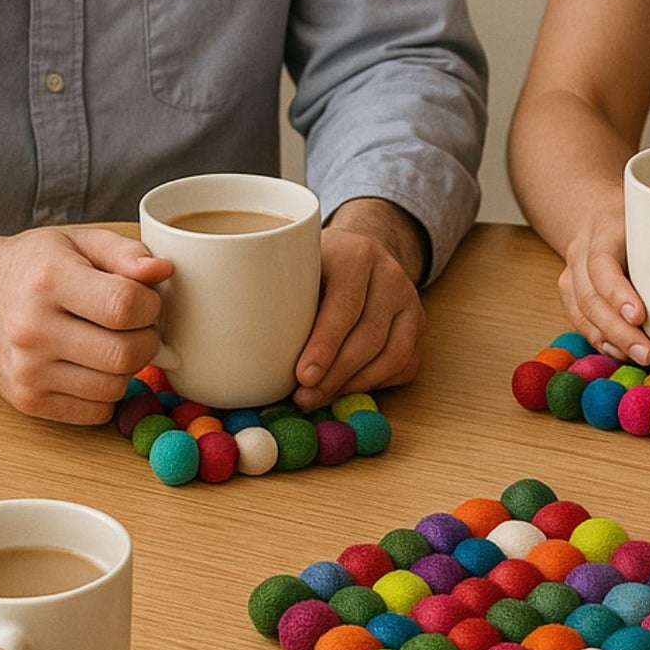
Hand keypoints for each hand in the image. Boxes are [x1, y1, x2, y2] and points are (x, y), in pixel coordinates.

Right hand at [0, 227, 171, 424]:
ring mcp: (27, 370)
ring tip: (110, 343)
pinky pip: (97, 412)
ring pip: (116, 387)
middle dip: (147, 339)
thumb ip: (125, 252)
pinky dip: (106, 393)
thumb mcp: (78, 242)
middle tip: (134, 326)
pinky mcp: (28, 400)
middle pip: (126, 353)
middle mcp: (32, 329)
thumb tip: (162, 271)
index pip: (126, 306)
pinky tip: (91, 366)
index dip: (151, 305)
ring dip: (127, 368)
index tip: (143, 300)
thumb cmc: (34, 266)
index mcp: (48, 281)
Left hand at [293, 199, 426, 409]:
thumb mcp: (293, 262)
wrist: (362, 250)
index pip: (345, 305)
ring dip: (354, 384)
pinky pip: (405, 365)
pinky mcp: (419, 325)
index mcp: (355, 254)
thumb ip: (272, 292)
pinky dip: (376, 384)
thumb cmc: (314, 264)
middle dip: (335, 375)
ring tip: (320, 398)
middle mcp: (391, 275)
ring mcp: (411, 301)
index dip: (325, 345)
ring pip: (392, 356)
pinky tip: (346, 389)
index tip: (302, 376)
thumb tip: (230, 344)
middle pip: (368, 336)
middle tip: (304, 398)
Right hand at [556, 206, 649, 366]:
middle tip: (648, 353)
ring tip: (641, 358)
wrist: (598, 215)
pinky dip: (603, 342)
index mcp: (603, 231)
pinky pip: (581, 324)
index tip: (641, 316)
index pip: (601, 264)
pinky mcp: (572, 296)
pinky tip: (623, 353)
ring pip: (582, 315)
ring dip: (612, 341)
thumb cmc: (637, 217)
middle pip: (590, 298)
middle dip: (618, 330)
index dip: (617, 293)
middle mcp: (581, 254)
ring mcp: (572, 276)